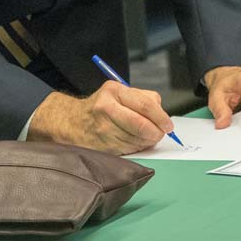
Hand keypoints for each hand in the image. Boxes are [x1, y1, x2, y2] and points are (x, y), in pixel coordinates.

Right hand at [27, 81, 173, 154]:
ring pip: (137, 140)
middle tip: (160, 134)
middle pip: (142, 125)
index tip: (169, 126)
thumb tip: (163, 117)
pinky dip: (136, 148)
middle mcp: (106, 108)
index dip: (161, 118)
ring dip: (146, 141)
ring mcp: (103, 129)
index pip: (146, 105)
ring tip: (144, 137)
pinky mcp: (102, 145)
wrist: (71, 122)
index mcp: (114, 91)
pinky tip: (132, 142)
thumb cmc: (101, 107)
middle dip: (156, 133)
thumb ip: (143, 99)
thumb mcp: (119, 93)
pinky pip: (128, 150)